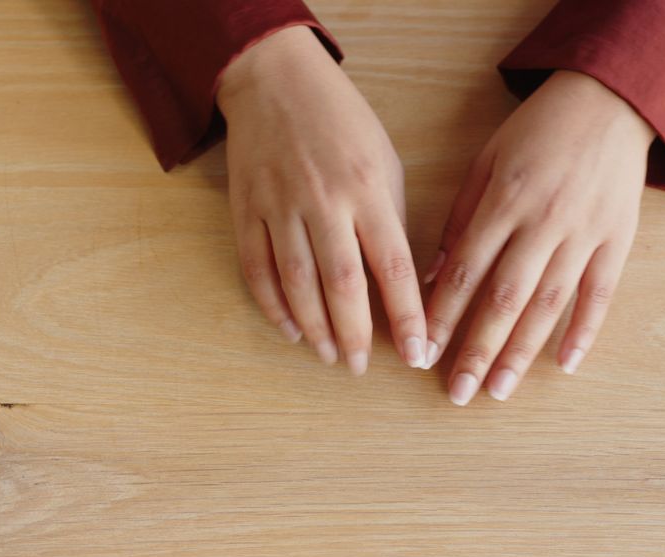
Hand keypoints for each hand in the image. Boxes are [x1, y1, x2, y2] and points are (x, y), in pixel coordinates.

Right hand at [217, 26, 426, 375]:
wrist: (274, 81)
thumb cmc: (341, 122)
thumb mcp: (384, 161)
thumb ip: (391, 219)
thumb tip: (400, 281)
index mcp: (368, 189)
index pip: (394, 266)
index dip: (407, 316)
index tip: (417, 354)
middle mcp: (324, 201)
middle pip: (342, 284)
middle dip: (355, 334)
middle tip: (361, 368)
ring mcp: (280, 206)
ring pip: (297, 283)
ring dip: (315, 328)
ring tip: (329, 356)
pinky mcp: (246, 209)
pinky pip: (257, 269)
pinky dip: (273, 306)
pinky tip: (291, 329)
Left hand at [423, 70, 655, 404]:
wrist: (609, 99)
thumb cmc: (538, 131)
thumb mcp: (486, 161)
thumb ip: (459, 219)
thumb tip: (430, 275)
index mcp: (504, 200)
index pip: (465, 270)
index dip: (442, 315)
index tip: (423, 353)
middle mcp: (543, 221)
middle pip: (505, 297)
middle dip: (478, 349)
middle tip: (458, 392)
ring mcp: (584, 233)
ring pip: (549, 304)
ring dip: (523, 352)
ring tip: (499, 390)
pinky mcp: (618, 239)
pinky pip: (600, 293)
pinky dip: (584, 330)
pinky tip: (566, 364)